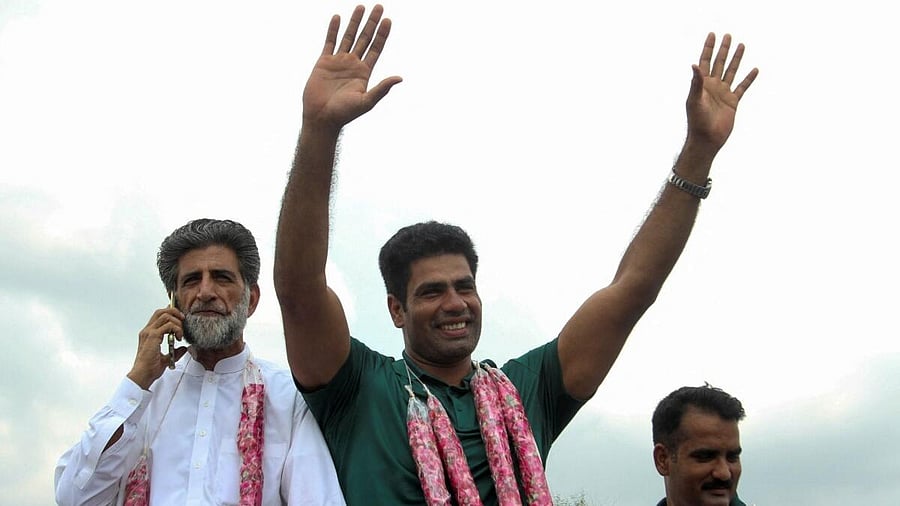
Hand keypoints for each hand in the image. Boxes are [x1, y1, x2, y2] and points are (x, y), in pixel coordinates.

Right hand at [127, 306, 185, 389]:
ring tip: (180, 334)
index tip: (180, 317)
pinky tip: (178, 337)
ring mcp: (149, 332)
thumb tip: (184, 348)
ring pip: (165, 315)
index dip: (170, 312)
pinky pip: (168, 325)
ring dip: (177, 322)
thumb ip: (176, 352)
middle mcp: (147, 331)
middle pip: (161, 311)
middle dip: (175, 312)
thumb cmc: (150, 368)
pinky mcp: (153, 336)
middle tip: (183, 320)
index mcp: (148, 334)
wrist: (143, 374)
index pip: (158, 316)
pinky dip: (176, 329)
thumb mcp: (166, 358)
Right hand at [302, 4, 401, 131]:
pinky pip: (329, 41)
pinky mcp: (324, 62)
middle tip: (379, 6)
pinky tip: (338, 17)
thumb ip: (382, 88)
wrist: (322, 117)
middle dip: (372, 23)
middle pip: (365, 38)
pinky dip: (333, 29)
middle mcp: (353, 64)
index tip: (388, 20)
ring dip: (355, 22)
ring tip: (361, 6)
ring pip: (348, 36)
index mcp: (365, 72)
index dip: (382, 34)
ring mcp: (339, 62)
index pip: (376, 48)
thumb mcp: (366, 101)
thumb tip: (399, 78)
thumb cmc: (344, 113)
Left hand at [685, 33, 758, 151]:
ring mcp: (723, 93)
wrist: (707, 139)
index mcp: (702, 84)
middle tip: (728, 36)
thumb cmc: (697, 121)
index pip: (705, 62)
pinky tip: (754, 69)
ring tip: (742, 45)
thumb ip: (696, 83)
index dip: (708, 48)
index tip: (712, 35)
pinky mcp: (732, 102)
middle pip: (719, 63)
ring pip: (731, 72)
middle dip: (723, 50)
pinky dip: (748, 79)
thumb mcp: (694, 100)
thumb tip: (694, 64)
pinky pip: (742, 87)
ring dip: (736, 59)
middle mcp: (713, 86)